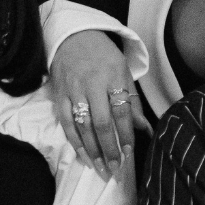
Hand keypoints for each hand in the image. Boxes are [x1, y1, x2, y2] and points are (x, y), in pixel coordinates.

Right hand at [48, 30, 141, 173]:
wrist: (73, 35)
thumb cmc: (103, 56)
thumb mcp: (123, 72)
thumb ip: (132, 102)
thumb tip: (146, 129)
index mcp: (113, 76)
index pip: (121, 110)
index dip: (125, 134)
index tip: (128, 153)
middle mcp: (93, 83)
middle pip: (101, 122)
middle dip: (109, 148)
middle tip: (115, 169)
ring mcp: (74, 90)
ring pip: (82, 125)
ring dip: (92, 150)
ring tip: (100, 168)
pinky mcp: (59, 94)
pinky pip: (66, 122)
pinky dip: (74, 141)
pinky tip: (83, 156)